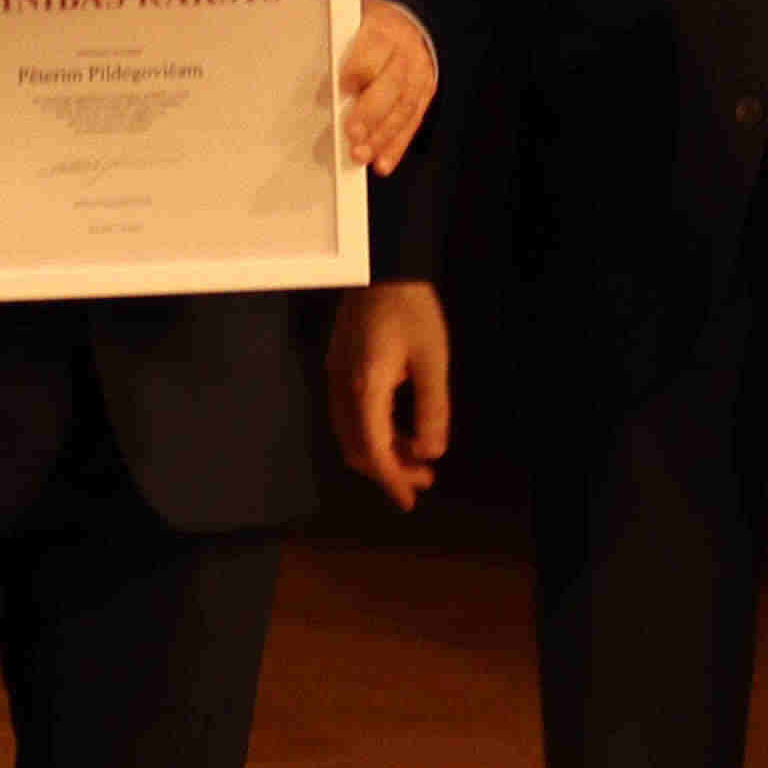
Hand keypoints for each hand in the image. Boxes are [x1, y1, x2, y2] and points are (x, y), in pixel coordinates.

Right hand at [329, 279, 449, 509]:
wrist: (380, 266)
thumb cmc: (412, 309)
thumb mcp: (432, 360)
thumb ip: (432, 409)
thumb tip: (430, 452)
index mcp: (364, 387)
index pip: (373, 450)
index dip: (391, 479)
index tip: (409, 501)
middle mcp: (342, 387)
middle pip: (357, 448)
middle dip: (389, 470)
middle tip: (424, 479)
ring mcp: (336, 377)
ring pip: (351, 434)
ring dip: (382, 452)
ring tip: (417, 457)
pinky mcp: (338, 368)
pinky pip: (350, 416)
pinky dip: (373, 432)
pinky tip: (399, 429)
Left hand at [337, 0, 436, 174]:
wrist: (406, 23)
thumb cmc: (369, 29)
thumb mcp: (352, 27)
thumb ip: (338, 52)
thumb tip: (318, 85)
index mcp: (383, 29)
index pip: (375, 48)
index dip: (359, 69)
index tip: (342, 88)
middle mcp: (405, 52)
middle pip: (391, 84)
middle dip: (371, 113)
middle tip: (352, 134)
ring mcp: (418, 75)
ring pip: (403, 108)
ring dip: (381, 137)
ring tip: (362, 155)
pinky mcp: (425, 94)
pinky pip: (412, 123)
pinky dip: (396, 146)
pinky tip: (382, 162)